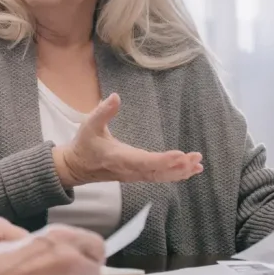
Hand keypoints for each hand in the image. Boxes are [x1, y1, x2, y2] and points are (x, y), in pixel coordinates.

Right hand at [52, 93, 203, 186]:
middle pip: (158, 172)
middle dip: (178, 167)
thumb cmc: (84, 145)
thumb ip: (103, 111)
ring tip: (197, 164)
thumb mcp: (89, 125)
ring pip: (160, 177)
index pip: (145, 162)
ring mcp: (133, 175)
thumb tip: (115, 96)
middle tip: (195, 158)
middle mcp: (129, 170)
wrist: (76, 167)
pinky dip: (174, 174)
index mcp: (119, 157)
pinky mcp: (136, 175)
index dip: (163, 160)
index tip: (180, 155)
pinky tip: (188, 170)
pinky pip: (158, 177)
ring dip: (179, 171)